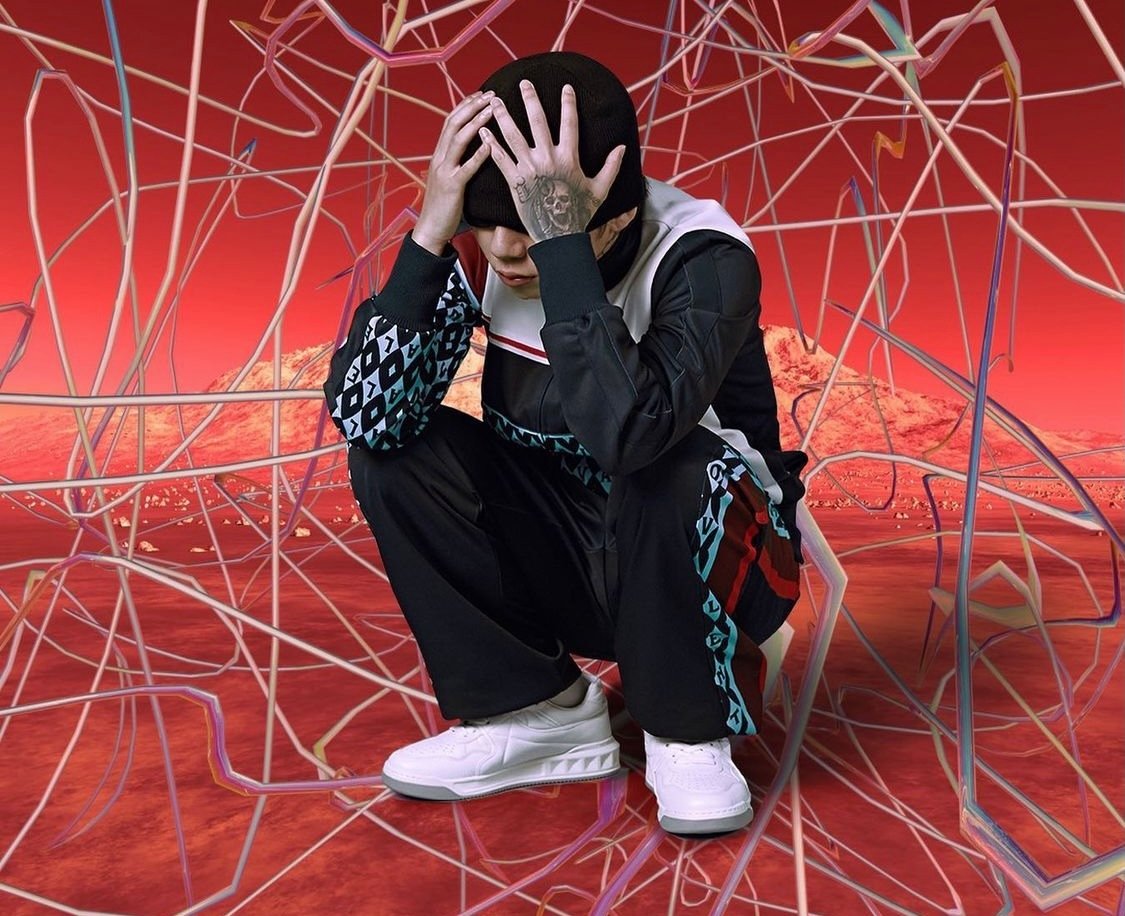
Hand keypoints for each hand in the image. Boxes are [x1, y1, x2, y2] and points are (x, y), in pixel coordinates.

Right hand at [413, 90, 496, 254]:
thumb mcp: (449, 177)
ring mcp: (444, 171)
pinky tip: (490, 144)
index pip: (450, 122)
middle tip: (491, 94)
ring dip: (476, 122)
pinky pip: (466, 167)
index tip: (481, 94)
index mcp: (439, 155)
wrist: (430, 228)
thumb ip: (456, 160)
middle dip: (472, 106)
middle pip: (453, 124)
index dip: (465, 105)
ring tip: (492, 110)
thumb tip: (471, 146)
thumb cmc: (444, 205)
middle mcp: (439, 158)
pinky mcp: (452, 187)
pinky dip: (478, 154)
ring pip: (458, 140)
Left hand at [477, 80, 625, 243]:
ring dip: (503, 117)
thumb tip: (623, 148)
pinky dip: (491, 145)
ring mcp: (530, 170)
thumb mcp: (600, 190)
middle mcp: (548, 159)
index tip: (566, 87)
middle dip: (530, 100)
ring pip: (514, 137)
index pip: (570, 123)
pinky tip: (483, 132)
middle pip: (537, 122)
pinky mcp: (515, 182)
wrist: (559, 236)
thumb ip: (611, 167)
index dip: (568, 103)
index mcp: (569, 158)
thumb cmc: (579, 214)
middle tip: (523, 83)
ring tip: (495, 102)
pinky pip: (500, 159)